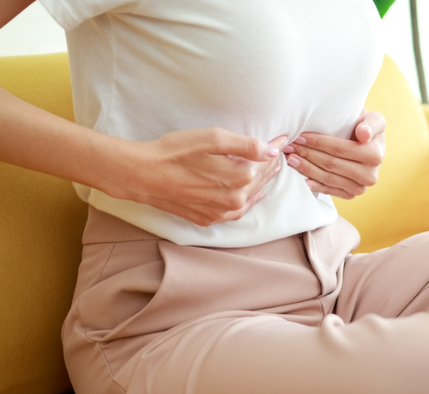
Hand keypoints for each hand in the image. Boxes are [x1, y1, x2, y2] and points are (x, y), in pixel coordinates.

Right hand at [99, 128, 288, 225]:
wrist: (144, 175)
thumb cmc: (176, 152)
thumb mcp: (213, 139)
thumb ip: (246, 146)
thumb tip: (272, 151)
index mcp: (241, 178)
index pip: (267, 162)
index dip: (276, 148)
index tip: (284, 138)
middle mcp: (235, 199)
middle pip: (261, 180)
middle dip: (271, 165)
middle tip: (278, 153)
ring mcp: (221, 212)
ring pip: (250, 197)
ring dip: (261, 184)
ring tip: (268, 171)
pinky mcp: (208, 219)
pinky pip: (235, 212)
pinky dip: (246, 202)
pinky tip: (250, 195)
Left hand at [284, 110, 385, 198]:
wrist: (368, 145)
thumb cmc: (365, 127)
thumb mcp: (374, 119)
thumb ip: (371, 124)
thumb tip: (364, 135)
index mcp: (375, 155)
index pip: (339, 149)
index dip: (318, 143)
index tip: (300, 136)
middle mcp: (369, 175)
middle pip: (331, 164)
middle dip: (307, 154)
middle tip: (289, 147)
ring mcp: (360, 188)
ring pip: (327, 178)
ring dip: (306, 169)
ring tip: (290, 159)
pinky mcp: (351, 195)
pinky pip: (329, 190)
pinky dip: (314, 184)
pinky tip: (301, 179)